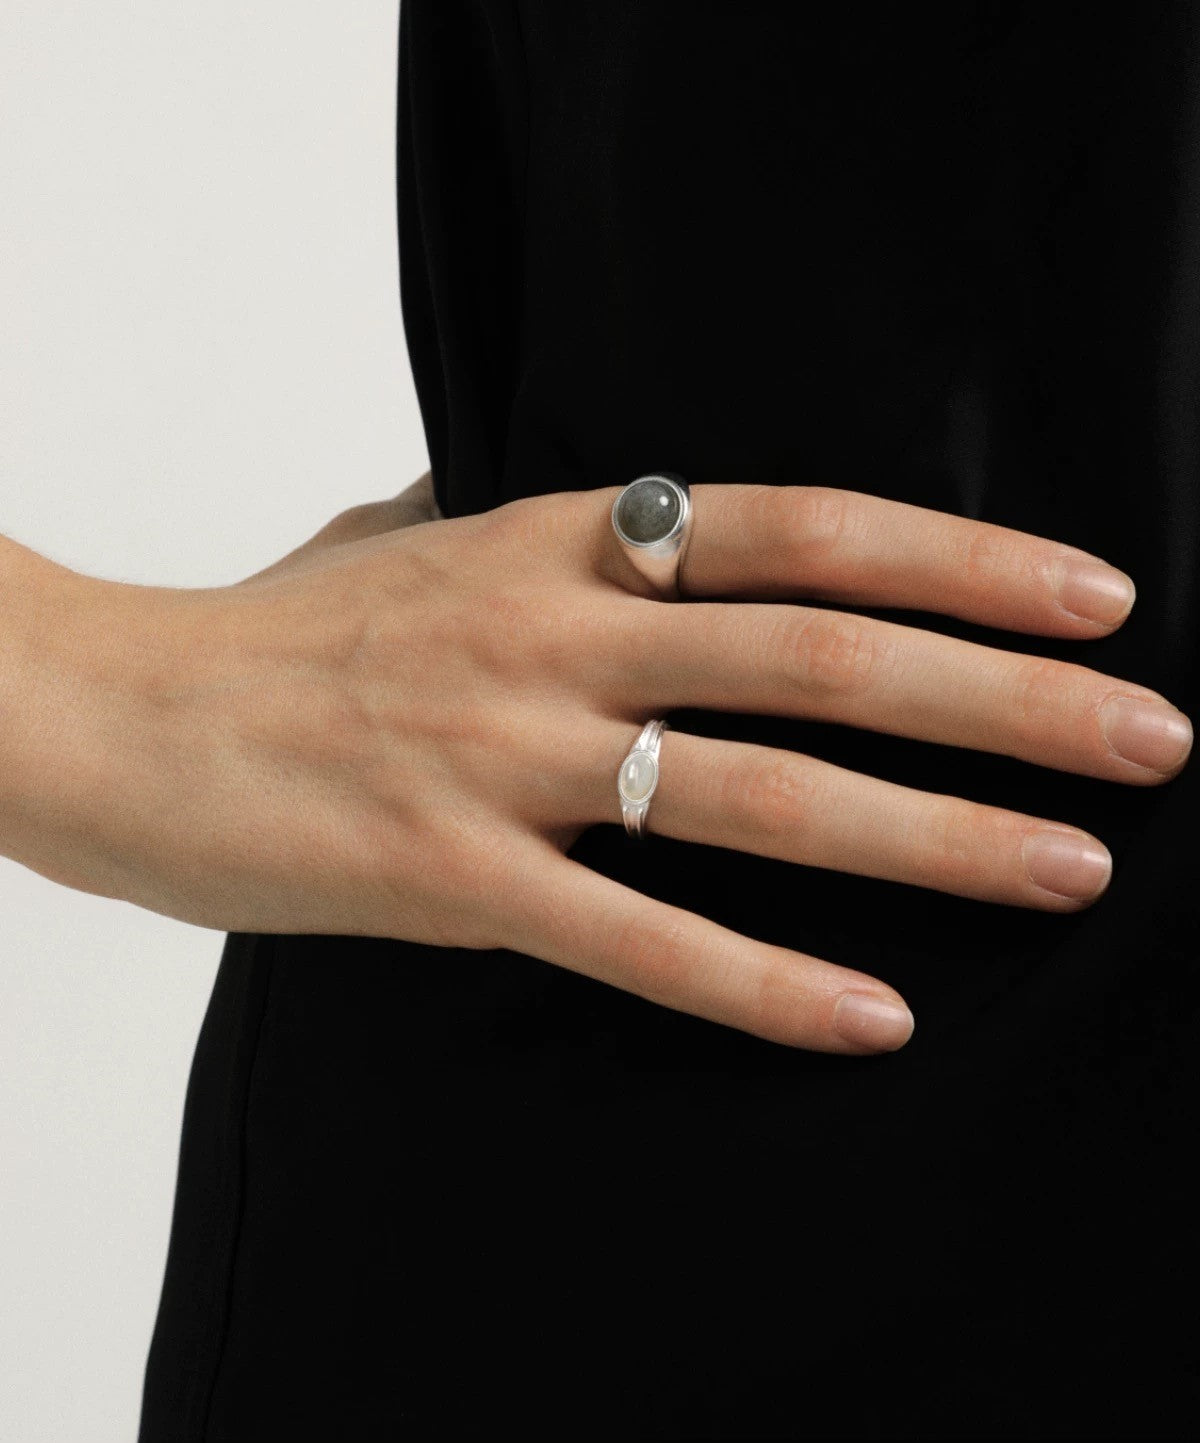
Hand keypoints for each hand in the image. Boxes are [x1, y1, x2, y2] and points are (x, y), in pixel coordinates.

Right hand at [8, 484, 1190, 1054]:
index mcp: (553, 543)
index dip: (956, 555)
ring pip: (755, 796)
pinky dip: (758, 983)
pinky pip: (633, 941)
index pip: (799, 529)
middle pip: (822, 657)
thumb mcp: (402, 538)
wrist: (111, 709)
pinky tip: (869, 1019)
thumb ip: (515, 523)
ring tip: (1067, 868)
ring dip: (930, 837)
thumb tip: (599, 513)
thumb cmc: (269, 633)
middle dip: (1003, 698)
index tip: (1090, 596)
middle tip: (1149, 738)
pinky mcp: (446, 877)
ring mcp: (502, 757)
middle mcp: (551, 636)